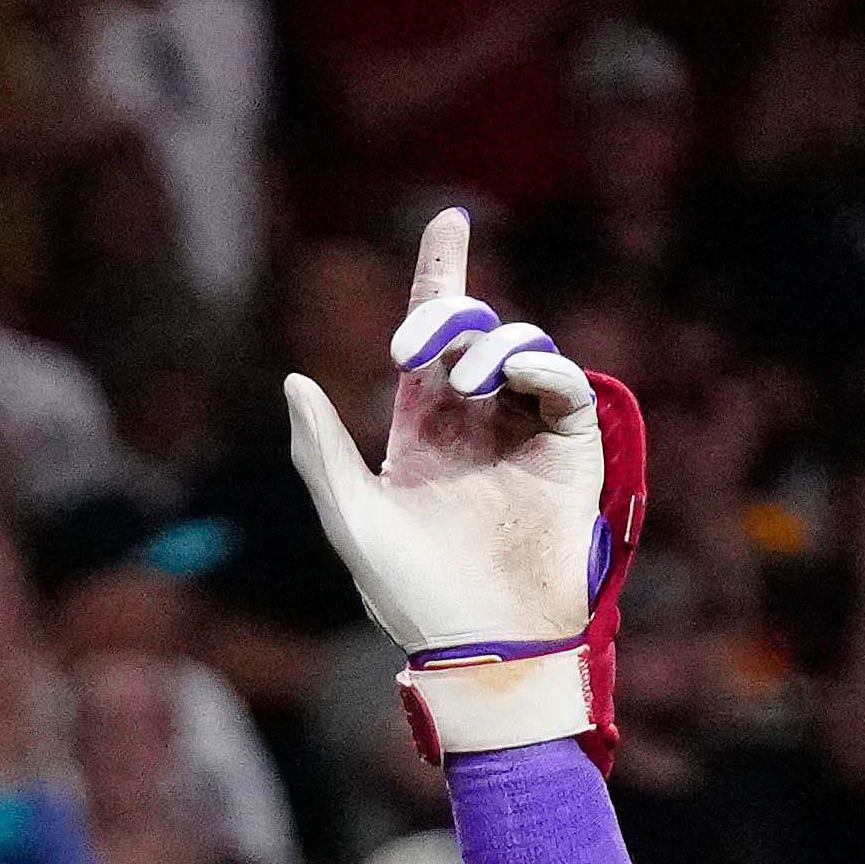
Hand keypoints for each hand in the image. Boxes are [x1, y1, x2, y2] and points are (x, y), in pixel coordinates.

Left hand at [281, 210, 641, 754]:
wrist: (481, 645)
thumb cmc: (408, 594)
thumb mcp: (350, 518)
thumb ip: (318, 451)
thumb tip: (293, 379)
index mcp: (422, 428)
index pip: (432, 337)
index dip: (440, 275)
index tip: (447, 218)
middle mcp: (477, 421)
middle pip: (474, 330)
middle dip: (448, 316)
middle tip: (415, 349)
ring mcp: (526, 432)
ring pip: (522, 347)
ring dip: (492, 345)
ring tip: (466, 380)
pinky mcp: (571, 450)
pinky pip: (565, 385)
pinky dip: (543, 368)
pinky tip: (515, 380)